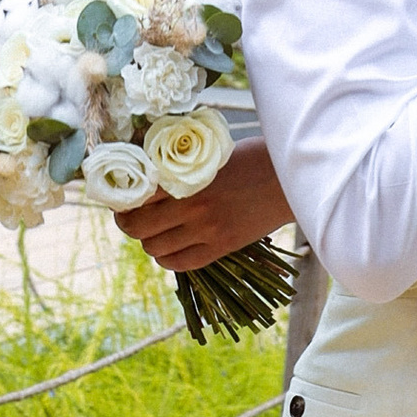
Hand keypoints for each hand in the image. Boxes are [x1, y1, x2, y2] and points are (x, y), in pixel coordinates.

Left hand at [111, 134, 295, 272]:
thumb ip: (182, 167)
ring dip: (149, 240)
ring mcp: (207, 231)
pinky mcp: (221, 248)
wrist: (294, 178)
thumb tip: (148, 174)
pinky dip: (168, 257)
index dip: (124, 198)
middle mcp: (193, 207)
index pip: (138, 195)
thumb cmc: (254, 156)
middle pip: (138, 227)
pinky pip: (179, 264)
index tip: (122, 195)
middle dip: (128, 222)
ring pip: (155, 248)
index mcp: (189, 176)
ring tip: (154, 229)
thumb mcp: (213, 153)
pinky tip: (171, 245)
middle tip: (130, 215)